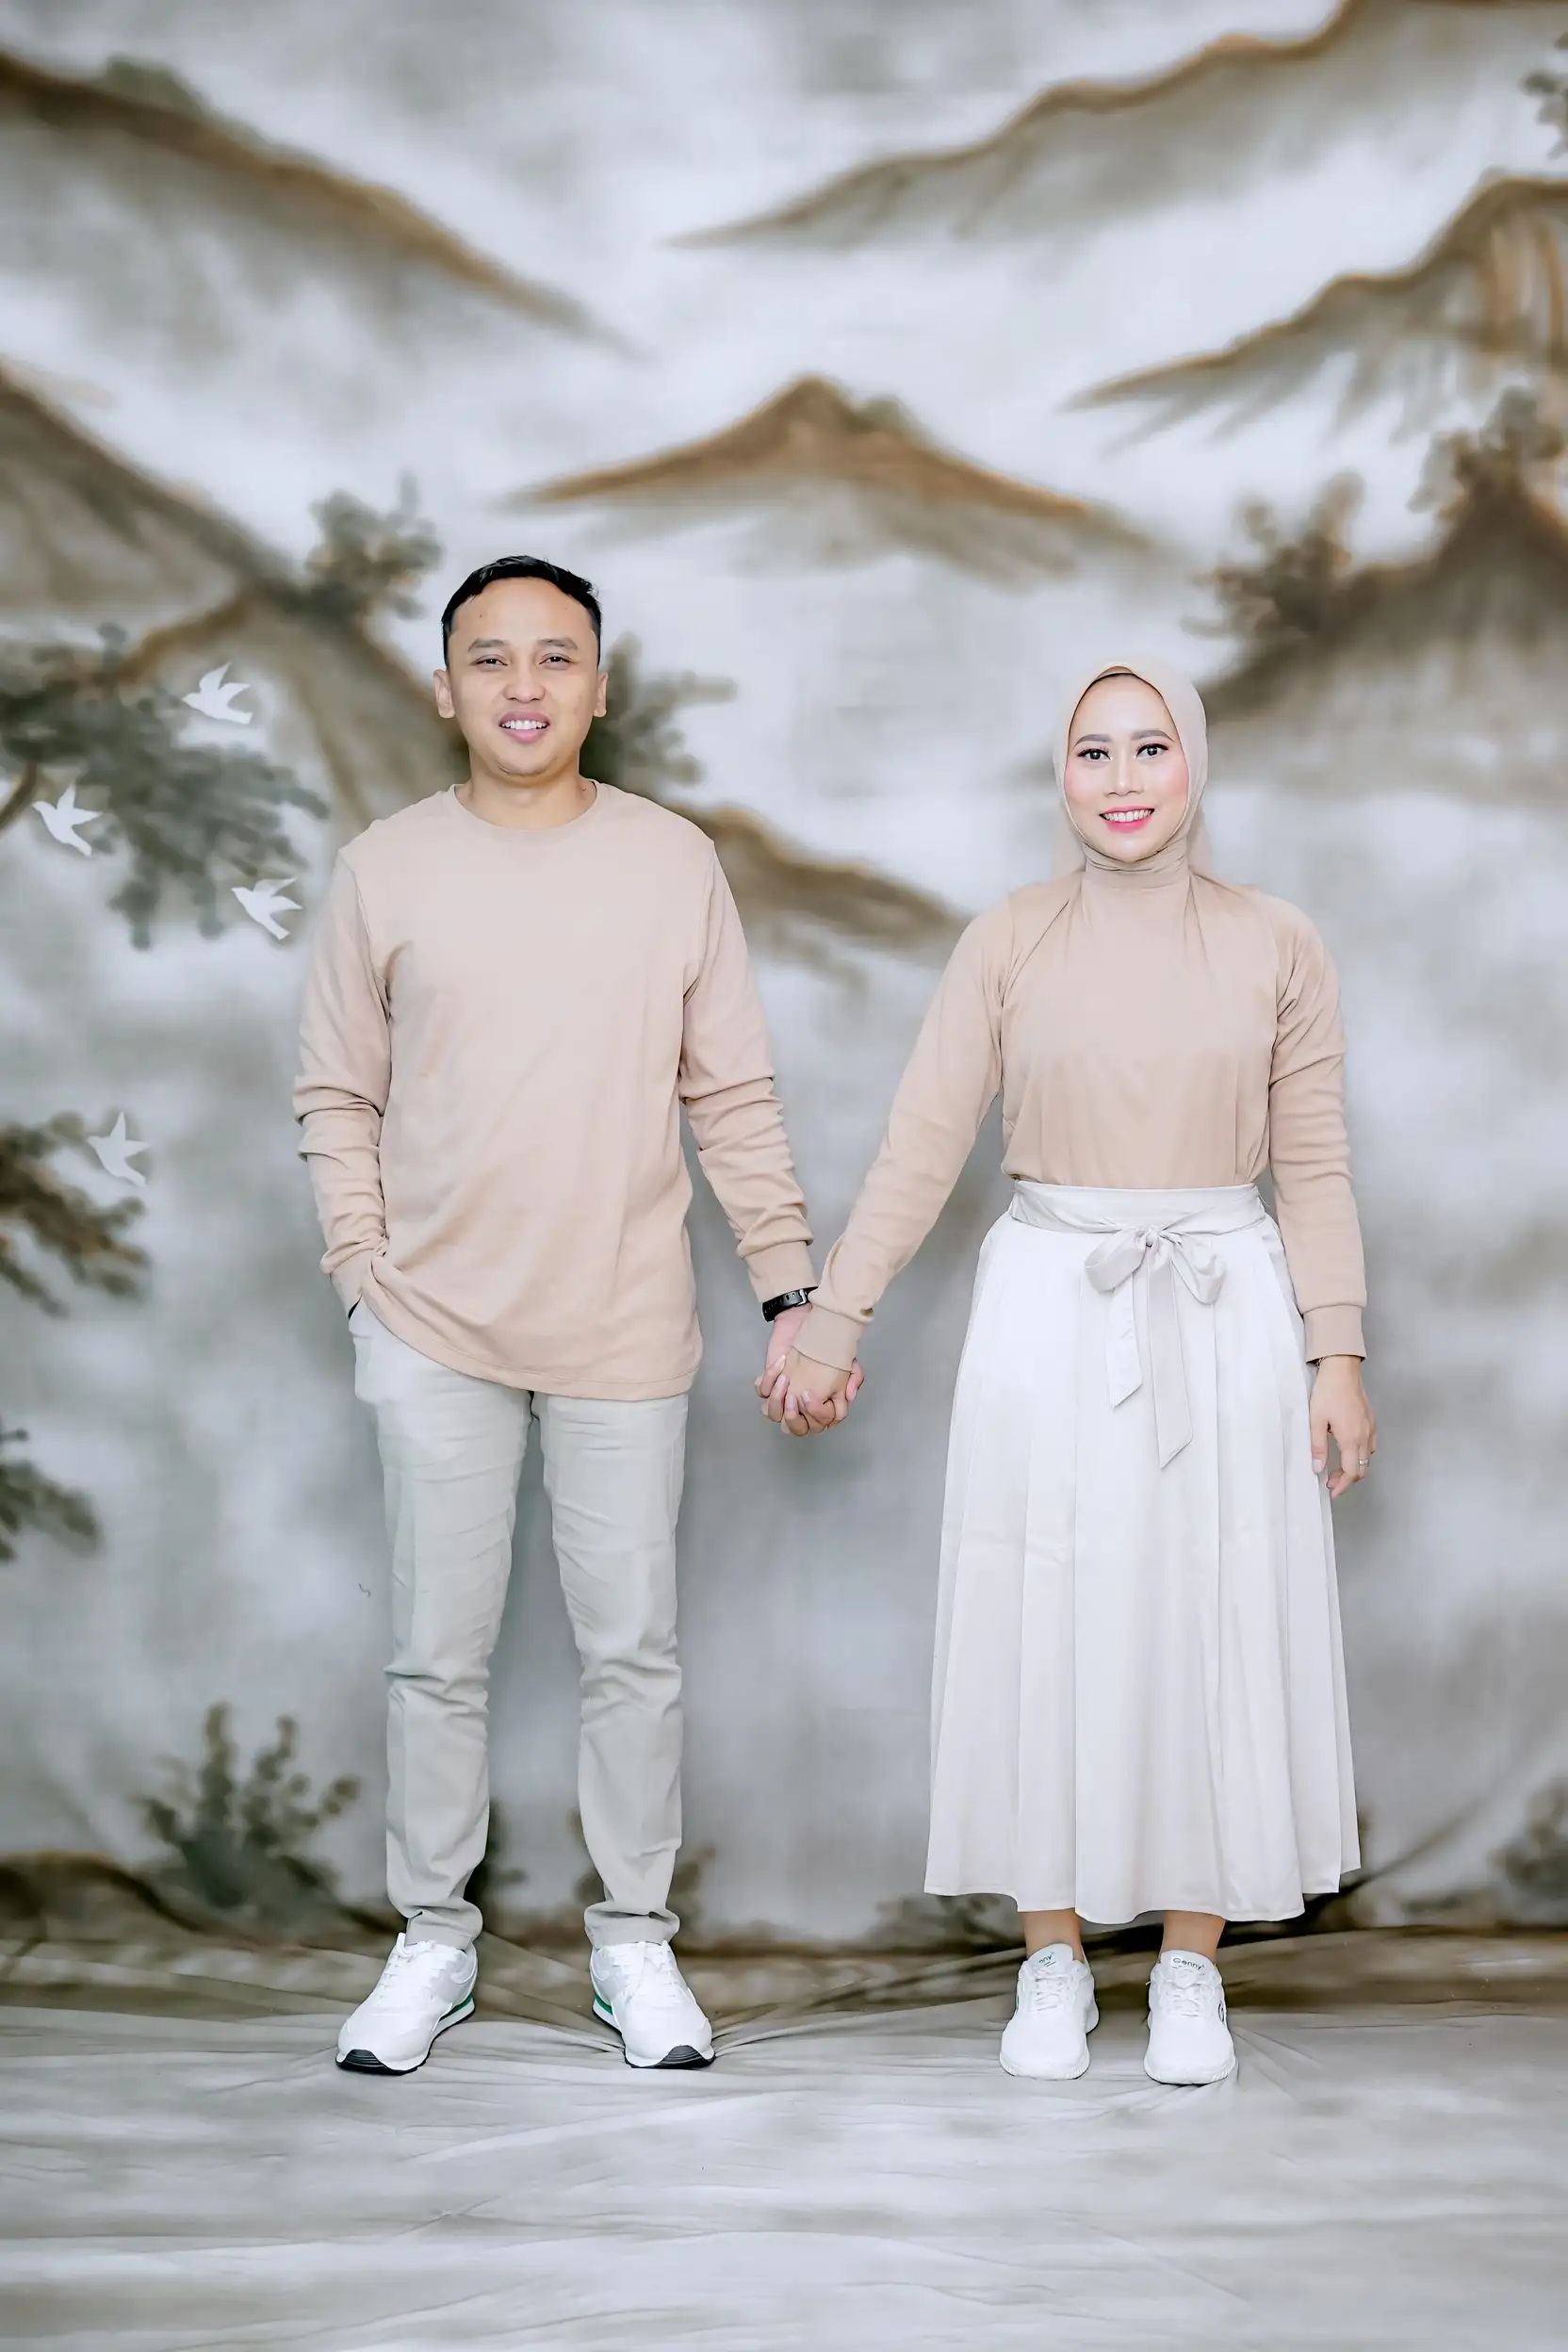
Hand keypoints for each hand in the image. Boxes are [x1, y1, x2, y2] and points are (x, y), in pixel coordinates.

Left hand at [755, 1307, 861, 1435]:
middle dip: (792, 1418)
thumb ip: (854, 1379)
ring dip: (776, 1400)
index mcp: (820, 1408)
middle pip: (794, 1429)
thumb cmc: (827, 1348)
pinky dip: (767, 1380)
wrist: (806, 1324)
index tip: (812, 1395)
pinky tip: (780, 1364)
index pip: (817, 1426)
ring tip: (785, 1379)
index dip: (815, 1416)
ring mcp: (782, 1396)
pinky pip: (761, 1391)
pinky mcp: (767, 1383)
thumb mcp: (847, 1362)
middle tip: (794, 1397)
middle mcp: (800, 1407)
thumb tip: (849, 1396)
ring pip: (773, 1414)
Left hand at [1310, 1355, 1375, 1499]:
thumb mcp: (1316, 1421)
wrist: (1342, 1370)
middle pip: (1362, 1469)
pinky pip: (1370, 1445)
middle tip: (1330, 1481)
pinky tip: (1349, 1451)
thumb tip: (1318, 1469)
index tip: (1332, 1492)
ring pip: (1367, 1458)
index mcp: (1351, 1438)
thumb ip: (1317, 1447)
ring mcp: (1370, 1428)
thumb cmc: (1327, 1393)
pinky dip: (1361, 1455)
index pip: (1352, 1472)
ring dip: (1355, 1468)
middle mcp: (1365, 1436)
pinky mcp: (1371, 1421)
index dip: (1343, 1486)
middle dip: (1347, 1480)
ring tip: (1337, 1468)